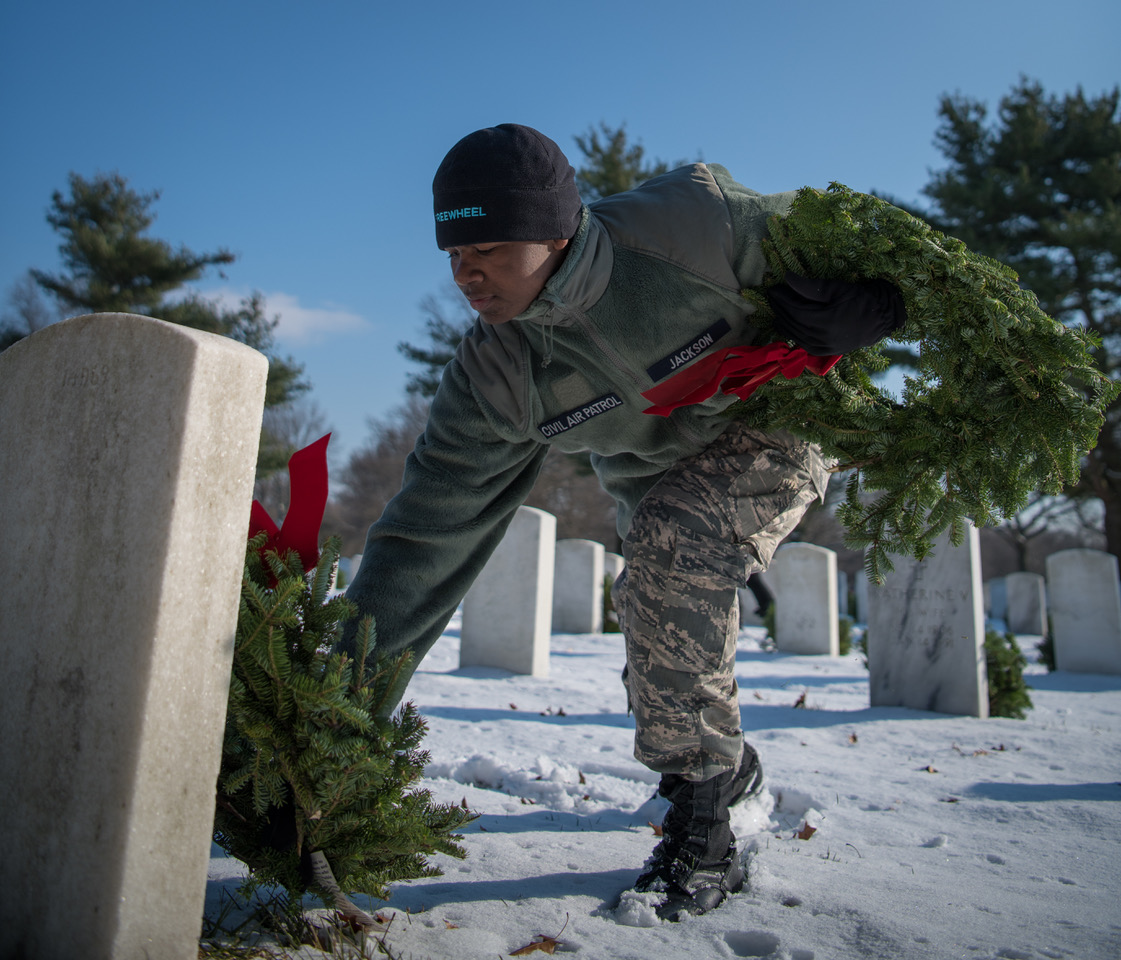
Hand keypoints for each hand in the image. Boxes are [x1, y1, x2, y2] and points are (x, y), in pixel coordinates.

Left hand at [767, 272, 905, 355]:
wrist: (881, 318)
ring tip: (776, 307)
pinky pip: (801, 342)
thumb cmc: (861, 299)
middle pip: (792, 322)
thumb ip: (810, 286)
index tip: (773, 288)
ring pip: (794, 334)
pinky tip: (786, 324)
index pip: (794, 310)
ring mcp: (822, 347)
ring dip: (782, 320)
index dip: (782, 299)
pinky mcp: (824, 352)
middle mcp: (821, 338)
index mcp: (825, 322)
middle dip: (779, 308)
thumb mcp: (837, 289)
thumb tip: (787, 278)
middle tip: (772, 295)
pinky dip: (791, 333)